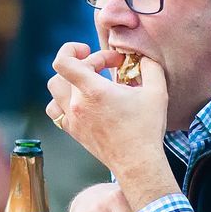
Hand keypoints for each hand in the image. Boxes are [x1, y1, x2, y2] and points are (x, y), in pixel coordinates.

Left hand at [45, 44, 167, 178]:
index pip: (63, 62)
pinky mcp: (73, 132)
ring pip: (54, 91)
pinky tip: (84, 102)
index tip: (88, 50)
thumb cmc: (147, 128)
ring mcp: (72, 120)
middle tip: (107, 68)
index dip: (71, 49)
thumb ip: (149, 66)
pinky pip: (56, 110)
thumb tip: (142, 56)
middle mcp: (77, 105)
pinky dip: (64, 100)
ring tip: (89, 82)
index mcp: (93, 91)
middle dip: (85, 63)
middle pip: (63, 73)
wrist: (137, 163)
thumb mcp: (156, 91)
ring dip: (68, 81)